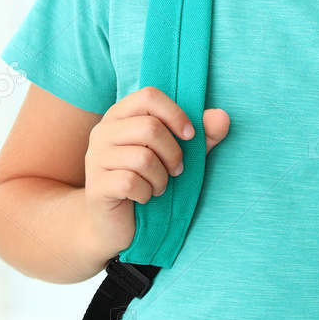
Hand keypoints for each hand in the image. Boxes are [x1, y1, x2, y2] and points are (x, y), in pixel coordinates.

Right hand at [84, 85, 229, 255]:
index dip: (175, 113)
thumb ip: (202, 136)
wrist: (115, 223)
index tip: (190, 137)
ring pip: (142, 158)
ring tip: (159, 186)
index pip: (149, 96)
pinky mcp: (96, 187)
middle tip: (177, 171)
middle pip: (149, 127)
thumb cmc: (148, 180)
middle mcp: (103, 132)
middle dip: (173, 153)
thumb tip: (222, 116)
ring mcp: (96, 159)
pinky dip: (146, 193)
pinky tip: (144, 197)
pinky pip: (130, 182)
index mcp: (121, 116)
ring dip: (161, 178)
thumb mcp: (179, 155)